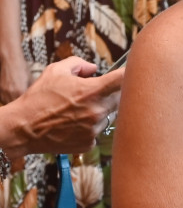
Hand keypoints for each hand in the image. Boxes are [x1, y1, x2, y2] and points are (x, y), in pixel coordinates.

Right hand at [4, 58, 124, 156]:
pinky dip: (90, 127)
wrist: (23, 128)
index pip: (124, 80)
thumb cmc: (38, 98)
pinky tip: (73, 124)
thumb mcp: (55, 71)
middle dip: (112, 93)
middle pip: (121, 99)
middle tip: (94, 92)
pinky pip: (97, 131)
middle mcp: (97, 111)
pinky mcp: (89, 143)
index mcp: (92, 91)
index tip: (133, 73)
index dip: (131, 74)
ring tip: (77, 110)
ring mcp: (94, 129)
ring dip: (100, 111)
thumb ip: (79, 64)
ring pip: (109, 116)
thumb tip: (94, 68)